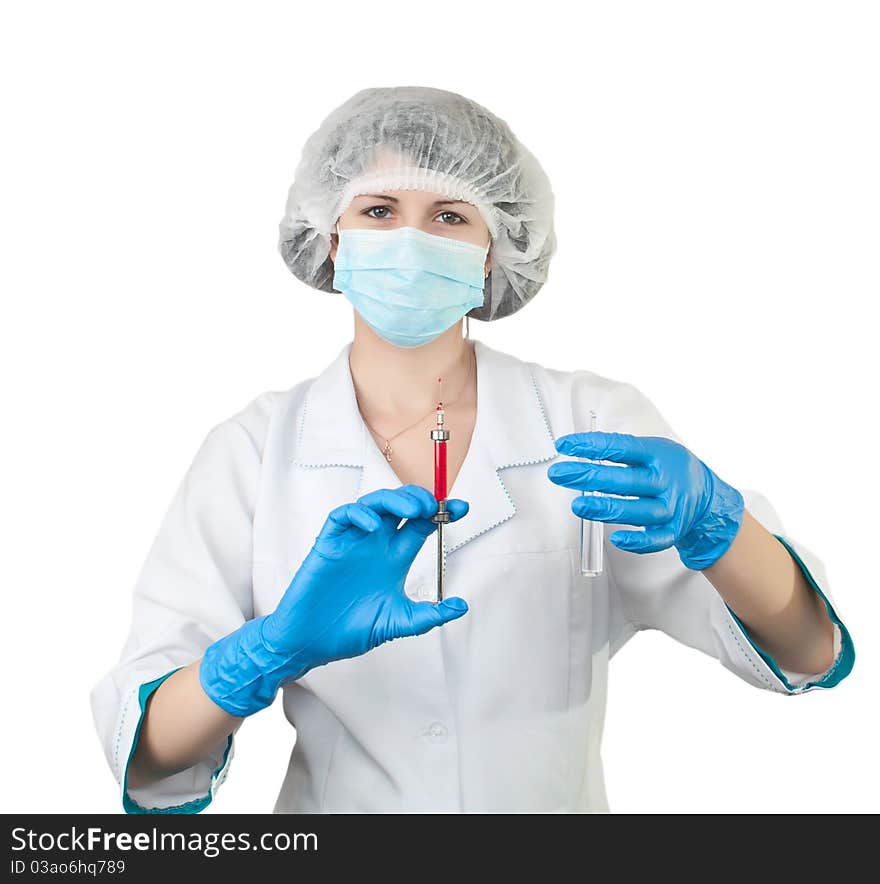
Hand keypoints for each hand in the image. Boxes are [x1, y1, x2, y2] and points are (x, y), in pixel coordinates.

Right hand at [200, 485, 468, 715]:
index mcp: (394, 558)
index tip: (463, 509)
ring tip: (412, 509)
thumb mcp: (398, 623)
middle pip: (400, 507)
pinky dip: (359, 515)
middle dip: (419, 500)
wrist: (310, 643)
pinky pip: (342, 516)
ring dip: (394, 500)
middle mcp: (375, 545)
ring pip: (374, 504)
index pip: (421, 525)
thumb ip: (428, 615)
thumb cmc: (350, 631)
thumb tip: (461, 606)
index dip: (442, 514)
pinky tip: (374, 527)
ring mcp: (352, 542)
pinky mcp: (328, 544)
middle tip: (434, 506)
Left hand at [546, 432, 743, 570]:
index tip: (564, 446)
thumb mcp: (650, 449)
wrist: (706, 496)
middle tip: (559, 474)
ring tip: (578, 507)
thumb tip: (576, 448)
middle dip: (589, 477)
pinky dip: (638, 542)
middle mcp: (664, 480)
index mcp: (657, 454)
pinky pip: (656, 539)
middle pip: (626, 480)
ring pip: (637, 510)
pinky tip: (616, 539)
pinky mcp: (673, 530)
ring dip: (606, 509)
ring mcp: (671, 507)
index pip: (621, 447)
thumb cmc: (667, 469)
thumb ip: (619, 450)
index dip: (592, 446)